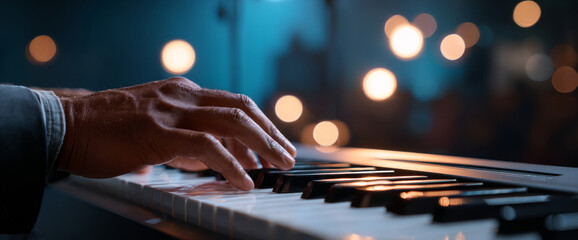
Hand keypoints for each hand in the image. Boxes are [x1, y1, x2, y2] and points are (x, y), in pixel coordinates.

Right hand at [57, 77, 295, 189]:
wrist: (65, 123)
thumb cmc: (108, 129)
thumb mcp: (156, 126)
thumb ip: (186, 138)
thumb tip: (215, 159)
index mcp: (183, 92)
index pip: (234, 103)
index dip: (260, 124)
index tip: (276, 144)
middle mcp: (182, 96)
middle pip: (241, 109)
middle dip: (271, 133)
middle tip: (288, 155)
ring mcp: (171, 111)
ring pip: (231, 123)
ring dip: (262, 145)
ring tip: (279, 165)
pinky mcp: (158, 132)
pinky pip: (206, 147)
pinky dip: (231, 164)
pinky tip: (244, 179)